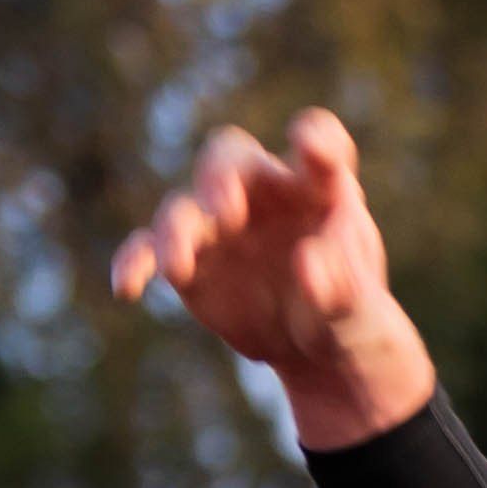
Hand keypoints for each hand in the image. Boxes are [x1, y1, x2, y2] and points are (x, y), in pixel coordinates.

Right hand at [107, 108, 438, 449]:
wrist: (318, 348)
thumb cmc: (348, 311)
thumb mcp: (360, 308)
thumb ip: (343, 284)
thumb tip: (309, 267)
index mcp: (318, 186)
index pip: (319, 142)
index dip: (315, 139)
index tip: (307, 145)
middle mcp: (262, 191)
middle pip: (229, 157)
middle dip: (220, 177)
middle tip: (225, 210)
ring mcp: (218, 222)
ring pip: (183, 207)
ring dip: (176, 231)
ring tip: (178, 266)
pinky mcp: (189, 260)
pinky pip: (149, 250)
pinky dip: (135, 262)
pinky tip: (126, 286)